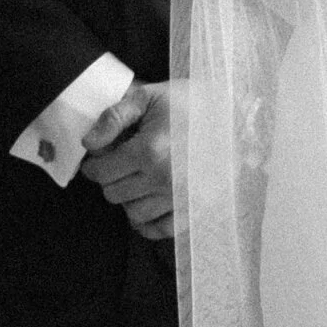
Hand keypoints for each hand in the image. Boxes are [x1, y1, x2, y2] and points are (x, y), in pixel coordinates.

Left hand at [82, 80, 179, 240]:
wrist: (237, 117)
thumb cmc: (192, 103)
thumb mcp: (150, 97)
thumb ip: (114, 117)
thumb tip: (89, 143)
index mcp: (148, 150)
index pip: (101, 172)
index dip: (94, 164)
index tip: (100, 158)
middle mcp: (162, 179)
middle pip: (113, 194)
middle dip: (110, 179)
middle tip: (120, 165)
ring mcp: (179, 198)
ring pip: (133, 214)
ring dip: (129, 199)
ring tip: (137, 182)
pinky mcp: (194, 209)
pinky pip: (160, 229)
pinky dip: (149, 223)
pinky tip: (149, 205)